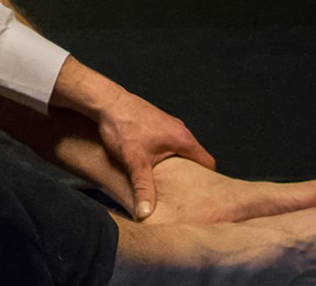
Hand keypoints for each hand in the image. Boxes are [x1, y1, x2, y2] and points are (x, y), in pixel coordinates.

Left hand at [94, 87, 215, 218]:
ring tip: (168, 185)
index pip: (209, 163)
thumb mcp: (134, 161)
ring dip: (177, 166)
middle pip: (196, 159)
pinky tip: (152, 167)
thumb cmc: (122, 126)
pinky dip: (166, 156)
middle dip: (191, 177)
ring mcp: (169, 125)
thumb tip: (146, 213)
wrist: (106, 101)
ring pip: (181, 151)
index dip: (208, 182)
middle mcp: (180, 130)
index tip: (202, 197)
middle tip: (184, 196)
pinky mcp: (156, 124)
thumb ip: (142, 188)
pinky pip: (169, 144)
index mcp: (183, 139)